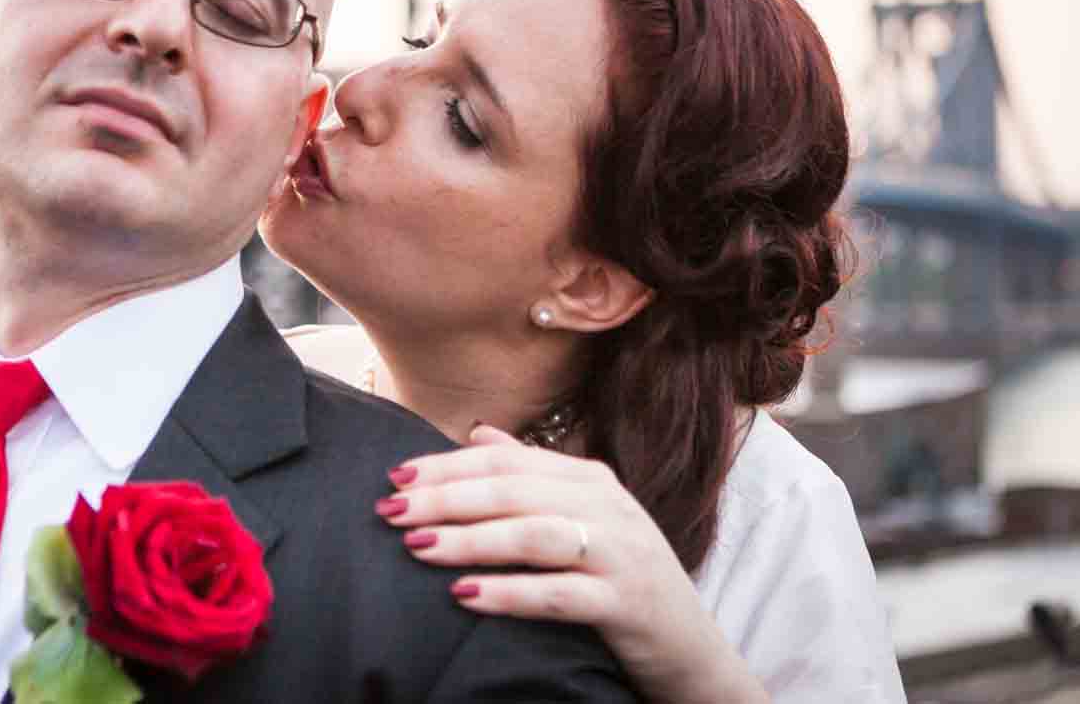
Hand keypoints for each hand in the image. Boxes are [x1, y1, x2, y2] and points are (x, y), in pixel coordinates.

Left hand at [377, 425, 766, 703]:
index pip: (506, 459)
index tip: (394, 476)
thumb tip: (476, 433)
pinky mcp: (626, 603)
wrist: (689, 646)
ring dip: (470, 539)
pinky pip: (559, 594)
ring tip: (417, 546)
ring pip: (534, 535)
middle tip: (389, 510)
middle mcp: (607, 505)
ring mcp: (620, 553)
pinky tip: (464, 596)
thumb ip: (531, 473)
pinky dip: (509, 593)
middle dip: (445, 498)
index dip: (447, 465)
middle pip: (514, 491)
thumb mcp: (581, 516)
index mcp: (589, 478)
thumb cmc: (618, 577)